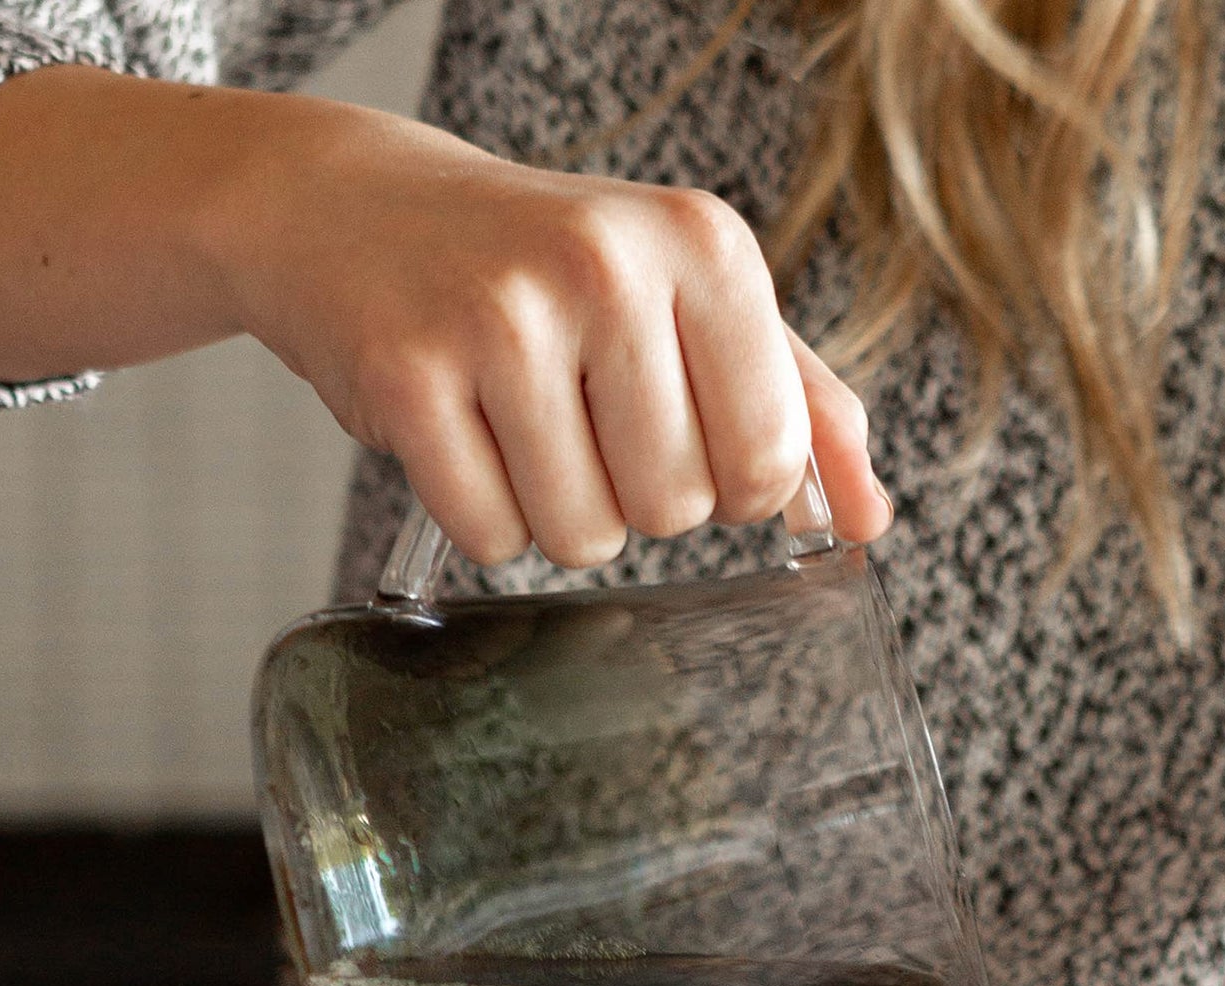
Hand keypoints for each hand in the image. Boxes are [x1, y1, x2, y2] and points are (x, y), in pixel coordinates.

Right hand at [0, 69, 888, 566]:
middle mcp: (606, 266)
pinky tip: (465, 436)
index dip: (728, 482)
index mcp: (703, 246)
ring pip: (585, 538)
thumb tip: (868, 521)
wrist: (356, 208)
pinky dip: (483, 517)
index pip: (768, 461)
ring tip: (524, 424)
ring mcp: (499, 319)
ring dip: (560, 514)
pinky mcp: (407, 377)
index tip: (681, 428)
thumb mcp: (694, 304)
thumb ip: (802, 407)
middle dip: (636, 495)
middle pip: (678, 510)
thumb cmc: (550, 270)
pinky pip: (492, 537)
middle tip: (583, 414)